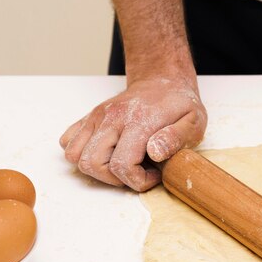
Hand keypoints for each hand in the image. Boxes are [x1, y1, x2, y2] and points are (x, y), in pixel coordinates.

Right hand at [59, 77, 206, 190]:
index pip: (122, 165)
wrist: (162, 80)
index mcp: (137, 120)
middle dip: (114, 179)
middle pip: (92, 163)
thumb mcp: (192, 121)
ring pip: (75, 156)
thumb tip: (154, 153)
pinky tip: (107, 152)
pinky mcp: (89, 118)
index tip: (154, 174)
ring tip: (122, 163)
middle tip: (137, 172)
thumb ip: (175, 138)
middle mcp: (111, 117)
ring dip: (97, 169)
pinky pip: (69, 141)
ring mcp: (97, 116)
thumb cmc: (178, 103)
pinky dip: (82, 153)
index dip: (138, 181)